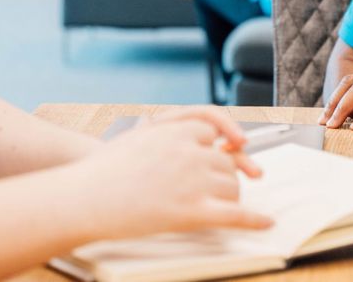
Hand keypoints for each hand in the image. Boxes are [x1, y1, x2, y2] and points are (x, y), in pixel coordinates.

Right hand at [74, 110, 272, 239]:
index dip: (221, 145)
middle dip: (222, 176)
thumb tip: (198, 134)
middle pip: (226, 164)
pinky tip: (267, 223)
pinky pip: (235, 215)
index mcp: (177, 130)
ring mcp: (193, 182)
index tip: (235, 151)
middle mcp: (190, 152)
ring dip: (228, 198)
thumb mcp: (139, 134)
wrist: (84, 197)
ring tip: (209, 206)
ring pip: (231, 188)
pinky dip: (254, 220)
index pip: (215, 132)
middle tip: (207, 189)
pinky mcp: (193, 212)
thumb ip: (170, 129)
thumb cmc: (105, 169)